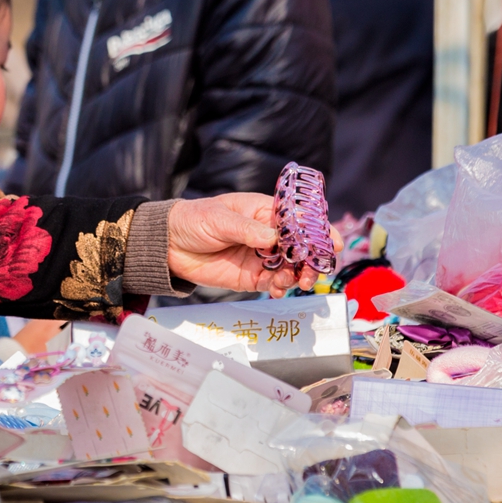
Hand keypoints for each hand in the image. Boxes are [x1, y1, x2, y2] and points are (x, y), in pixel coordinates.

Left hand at [165, 194, 332, 294]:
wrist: (169, 245)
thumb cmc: (195, 219)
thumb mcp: (219, 219)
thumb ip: (246, 229)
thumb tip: (272, 238)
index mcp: (265, 212)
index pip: (299, 219)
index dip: (319, 230)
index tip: (332, 243)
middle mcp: (269, 234)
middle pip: (302, 247)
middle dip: (312, 260)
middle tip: (311, 273)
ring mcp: (262, 256)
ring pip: (291, 268)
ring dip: (298, 276)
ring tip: (293, 283)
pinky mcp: (252, 276)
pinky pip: (274, 284)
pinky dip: (280, 289)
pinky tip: (277, 291)